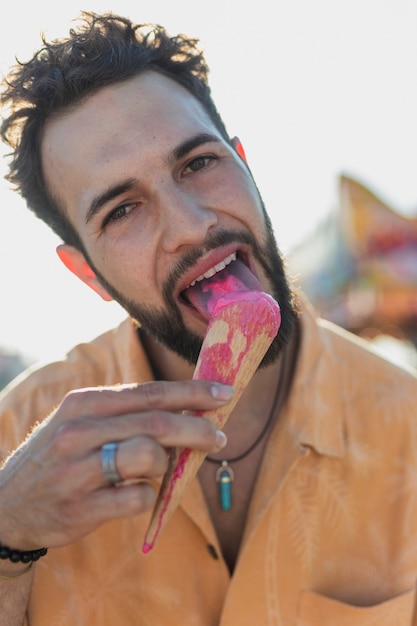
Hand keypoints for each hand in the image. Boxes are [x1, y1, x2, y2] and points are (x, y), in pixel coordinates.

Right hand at [0, 381, 230, 550]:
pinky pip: (138, 498)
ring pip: (148, 456)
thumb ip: (125, 414)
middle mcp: (79, 431)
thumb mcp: (80, 422)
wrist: (8, 505)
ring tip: (160, 468)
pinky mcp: (82, 508)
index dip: (191, 393)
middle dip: (197, 428)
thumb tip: (186, 411)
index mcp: (83, 403)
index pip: (149, 392)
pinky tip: (135, 493)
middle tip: (219, 437)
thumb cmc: (58, 456)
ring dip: (168, 463)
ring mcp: (78, 471)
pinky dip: (148, 495)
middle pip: (156, 423)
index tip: (223, 394)